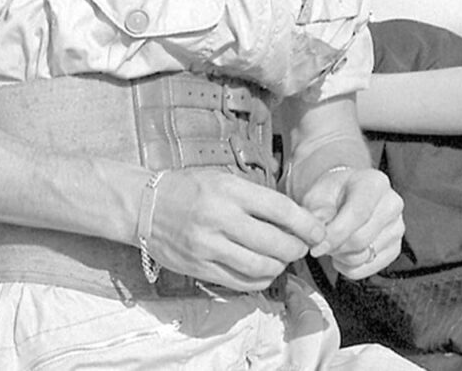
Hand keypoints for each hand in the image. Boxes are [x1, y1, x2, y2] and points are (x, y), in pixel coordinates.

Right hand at [142, 168, 326, 291]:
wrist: (143, 206)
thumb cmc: (189, 188)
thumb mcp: (223, 179)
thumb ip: (257, 198)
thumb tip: (297, 219)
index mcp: (229, 191)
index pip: (280, 210)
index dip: (306, 225)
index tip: (319, 232)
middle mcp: (219, 219)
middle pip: (276, 243)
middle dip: (297, 248)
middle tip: (301, 246)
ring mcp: (208, 247)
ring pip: (262, 267)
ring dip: (280, 265)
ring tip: (281, 258)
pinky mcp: (199, 269)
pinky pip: (242, 282)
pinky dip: (260, 279)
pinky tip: (262, 269)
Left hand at [297, 166, 403, 278]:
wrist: (342, 197)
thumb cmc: (330, 194)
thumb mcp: (317, 194)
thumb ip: (317, 212)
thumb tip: (319, 235)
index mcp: (375, 183)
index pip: (359, 214)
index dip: (335, 234)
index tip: (315, 246)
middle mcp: (392, 204)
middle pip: (360, 240)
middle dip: (334, 247)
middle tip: (320, 242)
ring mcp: (397, 228)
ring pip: (362, 257)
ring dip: (340, 257)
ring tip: (333, 242)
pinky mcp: (394, 249)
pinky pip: (366, 269)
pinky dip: (348, 267)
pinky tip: (343, 252)